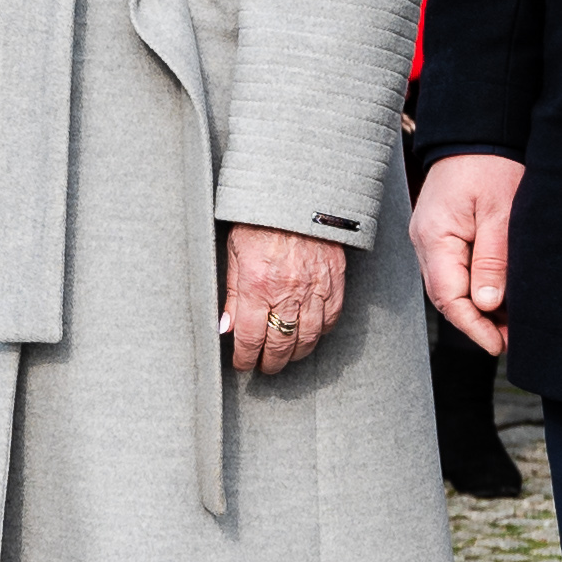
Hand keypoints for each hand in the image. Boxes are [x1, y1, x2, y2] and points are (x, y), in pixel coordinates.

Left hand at [222, 226, 348, 376]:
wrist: (296, 194)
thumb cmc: (260, 220)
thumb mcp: (234, 253)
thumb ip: (232, 294)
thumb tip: (227, 329)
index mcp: (258, 285)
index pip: (251, 338)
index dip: (245, 358)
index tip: (243, 365)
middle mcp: (288, 292)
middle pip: (281, 344)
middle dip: (271, 362)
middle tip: (265, 367)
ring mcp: (314, 287)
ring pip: (307, 337)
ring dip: (295, 353)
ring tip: (286, 358)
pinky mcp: (334, 280)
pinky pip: (330, 318)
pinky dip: (320, 333)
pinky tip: (310, 336)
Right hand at [413, 150, 523, 356]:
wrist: (477, 131)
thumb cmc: (492, 165)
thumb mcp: (501, 213)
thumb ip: (493, 260)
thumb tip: (485, 304)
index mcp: (434, 238)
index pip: (448, 297)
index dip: (473, 326)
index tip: (498, 345)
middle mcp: (425, 242)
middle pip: (446, 296)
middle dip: (477, 322)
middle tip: (511, 339)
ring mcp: (430, 238)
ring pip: (450, 285)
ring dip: (477, 305)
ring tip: (510, 322)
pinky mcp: (441, 232)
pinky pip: (453, 269)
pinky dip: (475, 285)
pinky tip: (498, 294)